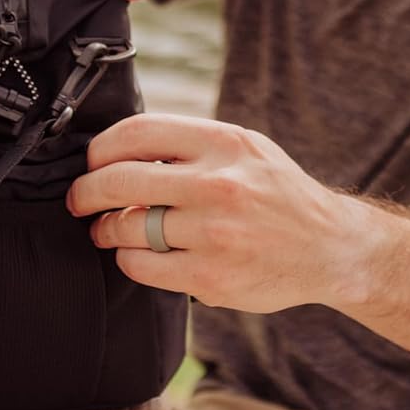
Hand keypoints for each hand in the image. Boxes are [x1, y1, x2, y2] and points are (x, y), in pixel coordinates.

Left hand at [67, 113, 371, 312]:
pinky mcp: (211, 277)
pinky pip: (141, 266)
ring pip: (126, 228)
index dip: (101, 148)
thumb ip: (190, 144)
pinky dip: (129, 260)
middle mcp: (219, 184)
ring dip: (105, 230)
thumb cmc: (275, 193)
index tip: (92, 162)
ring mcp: (215, 233)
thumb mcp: (244, 148)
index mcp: (224, 143)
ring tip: (107, 231)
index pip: (137, 133)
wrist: (330, 247)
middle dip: (86, 191)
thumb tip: (118, 148)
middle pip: (119, 180)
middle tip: (79, 200)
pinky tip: (137, 255)